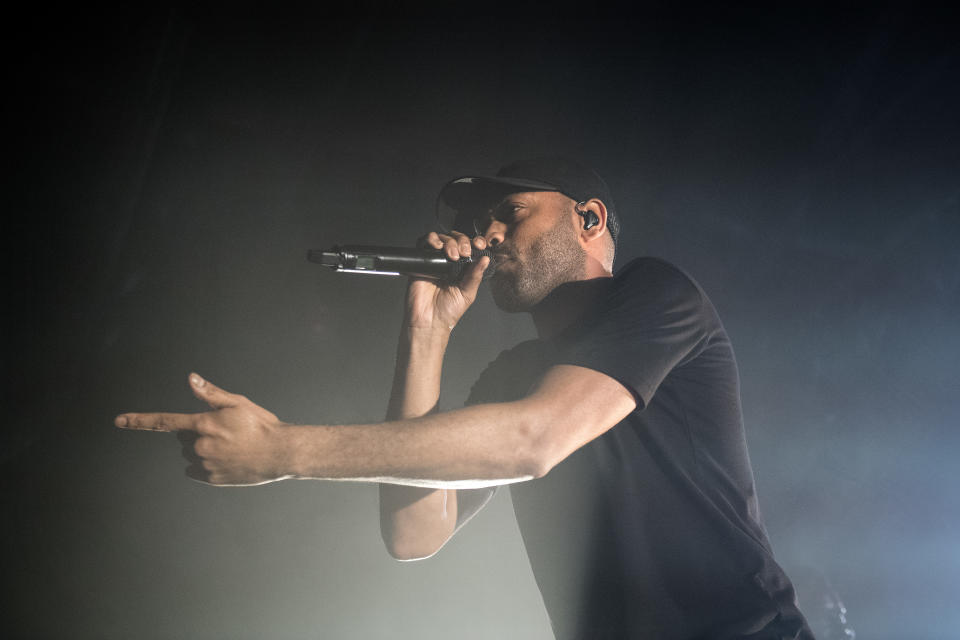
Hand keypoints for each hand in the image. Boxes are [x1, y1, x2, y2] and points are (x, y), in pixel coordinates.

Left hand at [115, 373, 291, 485]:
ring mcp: (205, 464)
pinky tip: (228, 460)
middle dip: (198, 433)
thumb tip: (190, 378)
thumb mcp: (238, 402)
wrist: (281, 453)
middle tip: (226, 432)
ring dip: (204, 450)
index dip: (140, 421)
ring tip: (232, 447)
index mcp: (204, 423)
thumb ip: (210, 393)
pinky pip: (198, 471)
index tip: (119, 420)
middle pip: (185, 438)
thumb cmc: (261, 424)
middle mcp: (199, 445)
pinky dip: (208, 466)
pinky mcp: (211, 479)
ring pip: (192, 455)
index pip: (165, 421)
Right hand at [406, 231, 489, 330]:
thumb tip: (485, 259)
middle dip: (462, 241)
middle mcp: (449, 262)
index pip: (470, 247)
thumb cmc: (448, 311)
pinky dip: (431, 239)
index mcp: (463, 268)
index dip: (476, 242)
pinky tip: (437, 247)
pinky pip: (424, 243)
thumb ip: (475, 275)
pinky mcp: (421, 262)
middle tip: (464, 253)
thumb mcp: (468, 293)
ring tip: (452, 255)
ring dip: (449, 241)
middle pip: (456, 239)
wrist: (429, 321)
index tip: (480, 245)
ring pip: (442, 238)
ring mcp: (435, 261)